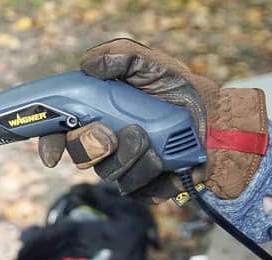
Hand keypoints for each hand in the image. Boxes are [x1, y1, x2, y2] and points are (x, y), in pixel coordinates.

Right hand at [38, 38, 268, 202]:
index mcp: (99, 115)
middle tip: (113, 134)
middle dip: (94, 146)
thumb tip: (88, 64)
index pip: (62, 131)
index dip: (51, 142)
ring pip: (107, 173)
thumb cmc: (182, 90)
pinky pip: (133, 189)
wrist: (220, 121)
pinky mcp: (144, 188)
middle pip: (81, 155)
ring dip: (130, 156)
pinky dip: (149, 173)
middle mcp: (107, 143)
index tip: (51, 155)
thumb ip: (120, 58)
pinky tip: (164, 160)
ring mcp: (124, 167)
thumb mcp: (152, 65)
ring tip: (154, 140)